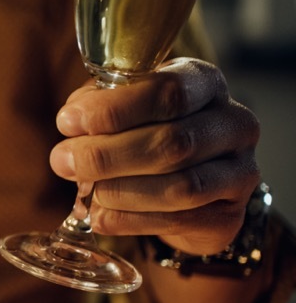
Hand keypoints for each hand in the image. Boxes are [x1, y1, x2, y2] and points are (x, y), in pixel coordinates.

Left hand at [49, 58, 259, 255]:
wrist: (191, 183)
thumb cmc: (149, 129)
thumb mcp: (125, 106)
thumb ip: (100, 105)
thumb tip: (73, 120)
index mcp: (204, 82)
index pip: (167, 91)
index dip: (113, 109)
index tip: (67, 122)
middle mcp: (233, 123)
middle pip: (173, 141)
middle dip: (107, 154)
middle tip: (63, 161)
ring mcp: (240, 171)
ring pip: (180, 186)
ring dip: (120, 190)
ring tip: (84, 191)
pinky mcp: (230, 215)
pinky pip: (180, 220)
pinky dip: (132, 220)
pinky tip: (101, 217)